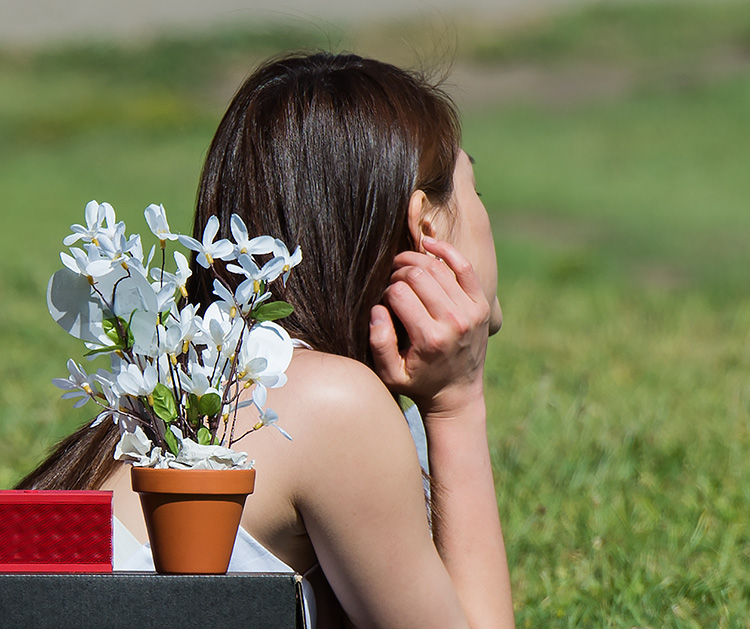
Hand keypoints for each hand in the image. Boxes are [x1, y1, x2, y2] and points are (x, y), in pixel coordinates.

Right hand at [369, 237, 490, 417]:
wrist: (458, 393)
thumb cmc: (418, 383)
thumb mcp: (391, 374)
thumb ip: (379, 344)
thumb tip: (377, 309)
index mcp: (430, 339)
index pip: (398, 294)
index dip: (384, 293)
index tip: (383, 302)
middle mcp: (453, 322)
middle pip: (417, 276)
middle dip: (397, 273)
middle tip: (390, 282)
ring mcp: (471, 311)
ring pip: (437, 267)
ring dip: (415, 260)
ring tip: (401, 266)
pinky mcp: (481, 304)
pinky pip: (464, 267)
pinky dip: (446, 250)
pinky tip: (428, 244)